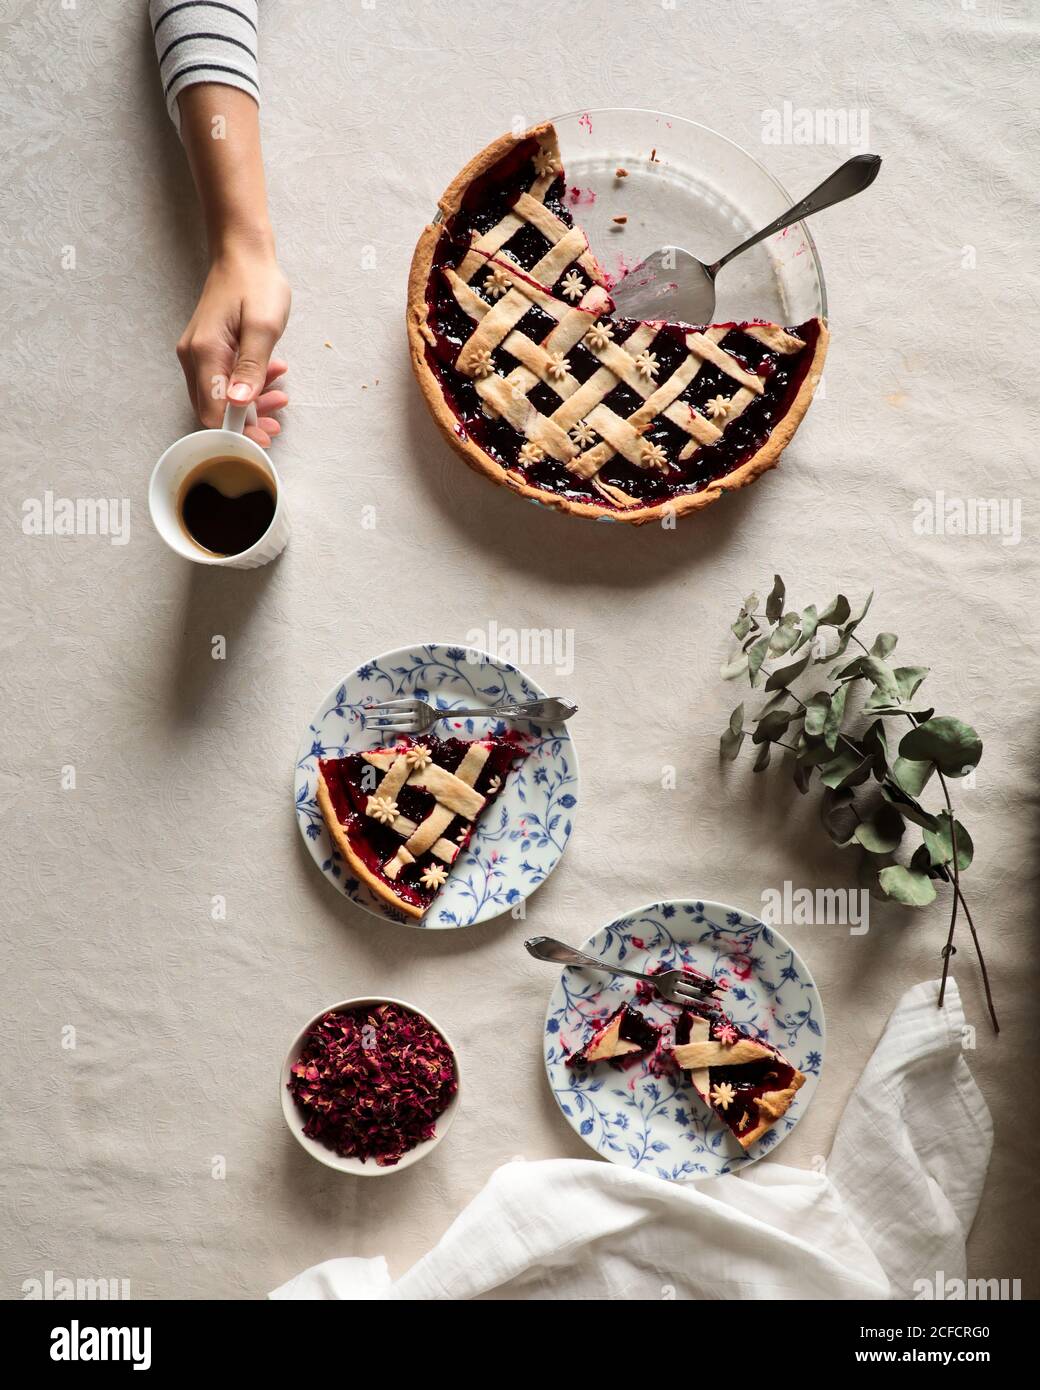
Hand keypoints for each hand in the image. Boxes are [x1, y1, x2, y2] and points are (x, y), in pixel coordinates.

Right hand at [176, 242, 290, 446]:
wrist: (243, 255)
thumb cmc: (256, 285)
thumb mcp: (263, 327)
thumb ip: (251, 368)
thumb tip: (238, 404)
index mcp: (204, 353)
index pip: (213, 412)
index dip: (238, 432)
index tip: (265, 438)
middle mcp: (193, 357)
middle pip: (213, 409)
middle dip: (246, 423)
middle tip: (276, 423)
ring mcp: (197, 354)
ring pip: (218, 397)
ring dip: (250, 405)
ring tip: (281, 398)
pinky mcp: (206, 350)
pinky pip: (222, 381)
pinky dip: (246, 387)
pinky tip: (271, 378)